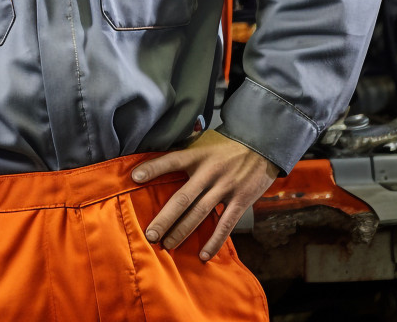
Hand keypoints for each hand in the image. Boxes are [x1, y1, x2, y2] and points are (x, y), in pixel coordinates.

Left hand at [131, 130, 277, 261]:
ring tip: (168, 244)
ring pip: (200, 213)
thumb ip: (185, 149)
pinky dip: (214, 241)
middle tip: (150, 234)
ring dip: (182, 231)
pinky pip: (225, 224)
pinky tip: (203, 255)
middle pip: (183, 197)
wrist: (262, 145)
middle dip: (165, 218)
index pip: (171, 160)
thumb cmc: (226, 144)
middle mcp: (209, 171)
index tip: (134, 177)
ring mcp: (225, 187)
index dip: (153, 168)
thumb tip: (158, 152)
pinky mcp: (240, 200)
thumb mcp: (204, 140)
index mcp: (198, 154)